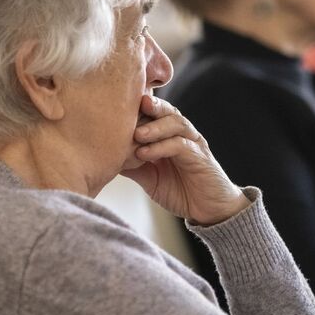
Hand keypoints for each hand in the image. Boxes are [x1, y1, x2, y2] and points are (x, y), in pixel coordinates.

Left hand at [121, 95, 248, 225]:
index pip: (154, 113)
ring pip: (175, 123)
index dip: (137, 108)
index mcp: (169, 135)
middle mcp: (182, 134)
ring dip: (154, 126)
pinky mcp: (200, 157)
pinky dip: (161, 147)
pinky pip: (180, 145)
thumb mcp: (149, 178)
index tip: (115, 105)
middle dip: (149, 105)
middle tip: (130, 104)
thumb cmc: (181, 191)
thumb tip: (104, 157)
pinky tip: (144, 153)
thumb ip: (132, 165)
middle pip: (166, 111)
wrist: (210, 211)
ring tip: (136, 133)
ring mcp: (192, 143)